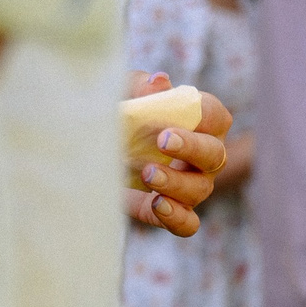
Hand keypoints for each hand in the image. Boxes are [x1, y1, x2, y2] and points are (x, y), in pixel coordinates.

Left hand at [123, 71, 232, 235]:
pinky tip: (159, 206)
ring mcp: (189, 186)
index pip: (217, 117)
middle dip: (192, 149)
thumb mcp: (123, 92)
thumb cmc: (118, 112)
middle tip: (162, 142)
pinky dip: (178, 218)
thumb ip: (140, 85)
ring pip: (200, 190)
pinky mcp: (169, 211)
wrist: (89, 150)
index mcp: (199, 122)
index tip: (173, 121)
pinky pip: (188, 223)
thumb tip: (158, 82)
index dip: (204, 118)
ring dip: (176, 183)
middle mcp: (201, 156)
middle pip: (215, 155)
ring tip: (147, 173)